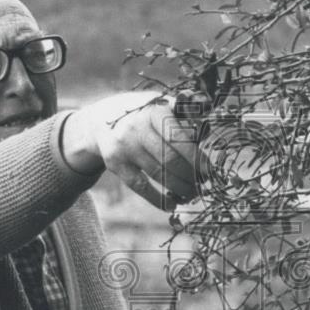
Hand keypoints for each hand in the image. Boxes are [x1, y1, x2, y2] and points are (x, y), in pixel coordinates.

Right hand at [62, 92, 203, 210]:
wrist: (101, 121)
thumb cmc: (143, 115)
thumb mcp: (160, 105)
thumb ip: (184, 117)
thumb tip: (207, 137)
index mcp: (154, 111)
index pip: (179, 138)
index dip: (196, 157)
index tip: (208, 171)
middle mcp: (137, 128)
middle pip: (170, 159)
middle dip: (190, 176)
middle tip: (201, 185)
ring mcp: (125, 148)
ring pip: (158, 175)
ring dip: (179, 188)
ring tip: (191, 193)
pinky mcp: (115, 165)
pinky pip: (141, 187)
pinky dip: (158, 199)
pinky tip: (171, 204)